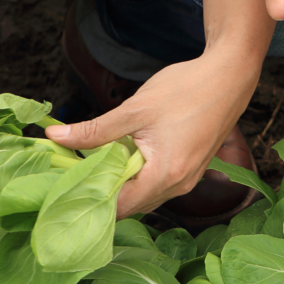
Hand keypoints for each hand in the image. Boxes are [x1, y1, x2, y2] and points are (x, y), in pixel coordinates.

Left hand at [44, 49, 257, 216]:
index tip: (67, 184)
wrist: (230, 77)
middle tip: (75, 172)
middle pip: (133, 205)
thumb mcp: (134, 109)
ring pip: (146, 195)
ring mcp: (189, 178)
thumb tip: (54, 137)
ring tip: (98, 161)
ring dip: (123, 184)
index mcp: (165, 175)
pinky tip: (127, 154)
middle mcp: (180, 185)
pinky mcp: (193, 168)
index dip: (92, 199)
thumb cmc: (186, 90)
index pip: (120, 207)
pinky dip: (140, 176)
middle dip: (105, 193)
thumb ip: (94, 130)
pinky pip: (160, 184)